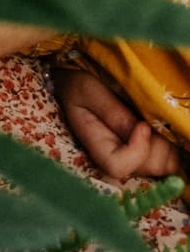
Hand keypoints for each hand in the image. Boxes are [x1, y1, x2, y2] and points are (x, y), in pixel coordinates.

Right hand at [54, 66, 182, 184]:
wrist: (80, 84)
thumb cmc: (81, 85)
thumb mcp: (90, 90)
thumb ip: (112, 111)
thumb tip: (145, 130)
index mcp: (96, 146)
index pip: (118, 167)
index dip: (137, 150)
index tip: (142, 124)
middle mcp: (117, 159)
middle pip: (148, 167)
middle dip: (158, 143)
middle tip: (153, 117)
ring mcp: (134, 159)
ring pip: (164, 165)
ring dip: (168, 143)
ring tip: (157, 119)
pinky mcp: (148, 154)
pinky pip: (170, 159)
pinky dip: (172, 144)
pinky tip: (164, 126)